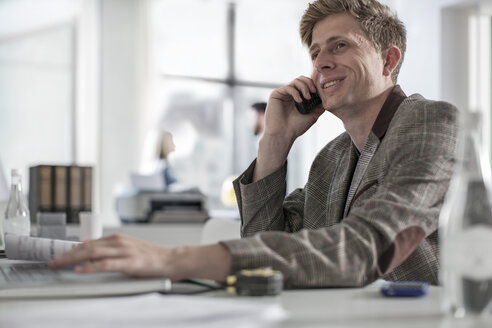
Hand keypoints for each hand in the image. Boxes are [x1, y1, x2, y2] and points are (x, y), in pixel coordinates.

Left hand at [48, 234, 231, 281]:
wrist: (172, 259)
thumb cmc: (152, 257)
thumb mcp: (128, 249)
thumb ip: (109, 249)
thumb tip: (88, 246)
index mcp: (117, 239)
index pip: (88, 243)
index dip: (70, 249)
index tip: (57, 254)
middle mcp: (119, 242)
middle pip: (86, 246)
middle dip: (66, 254)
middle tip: (52, 261)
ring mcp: (125, 251)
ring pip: (93, 252)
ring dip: (73, 259)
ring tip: (59, 264)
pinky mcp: (130, 262)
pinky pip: (106, 264)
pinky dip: (91, 267)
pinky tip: (81, 269)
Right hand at [253, 76, 324, 180]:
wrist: (282, 134)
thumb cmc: (296, 128)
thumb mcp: (312, 115)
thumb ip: (319, 106)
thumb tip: (327, 98)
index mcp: (298, 98)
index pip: (306, 85)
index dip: (313, 85)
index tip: (318, 92)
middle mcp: (290, 95)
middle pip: (301, 79)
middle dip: (309, 83)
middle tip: (313, 91)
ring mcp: (283, 94)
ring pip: (296, 81)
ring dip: (304, 87)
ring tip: (308, 97)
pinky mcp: (276, 94)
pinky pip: (288, 87)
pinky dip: (296, 92)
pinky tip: (299, 100)